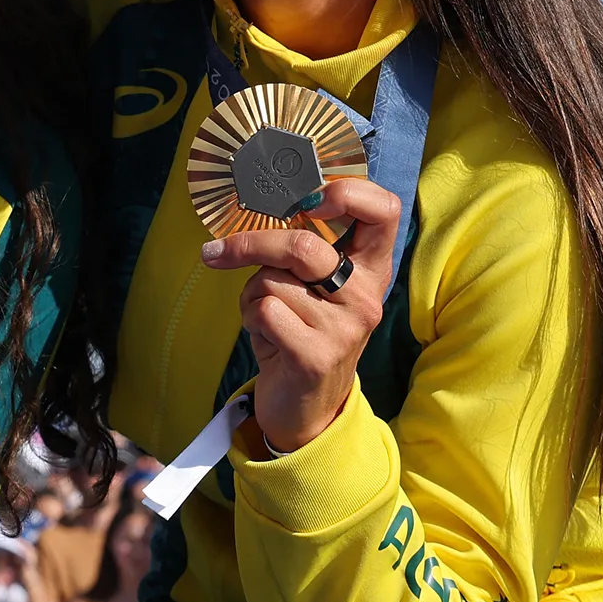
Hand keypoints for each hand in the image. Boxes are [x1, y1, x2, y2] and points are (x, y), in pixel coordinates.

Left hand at [200, 178, 400, 452]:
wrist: (307, 409)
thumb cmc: (302, 332)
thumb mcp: (313, 287)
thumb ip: (304, 249)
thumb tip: (259, 204)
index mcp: (372, 269)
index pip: (384, 210)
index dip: (348, 192)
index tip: (309, 201)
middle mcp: (367, 296)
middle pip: (304, 246)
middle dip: (251, 246)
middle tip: (217, 252)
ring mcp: (345, 328)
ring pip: (273, 281)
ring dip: (252, 295)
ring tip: (267, 318)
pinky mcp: (316, 356)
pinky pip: (264, 311)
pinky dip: (251, 319)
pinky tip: (267, 338)